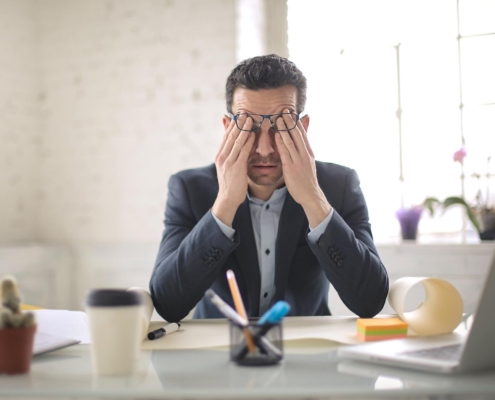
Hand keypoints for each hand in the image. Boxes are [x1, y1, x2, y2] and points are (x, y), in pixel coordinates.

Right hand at [212, 115, 254, 225]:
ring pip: (236, 141)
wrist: (228, 198)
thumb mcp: (228, 166)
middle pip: (230, 135)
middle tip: (245, 112)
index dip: (233, 124)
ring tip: (250, 118)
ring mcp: (228, 161)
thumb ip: (232, 154)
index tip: (239, 114)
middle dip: (238, 123)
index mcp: (220, 155)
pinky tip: (253, 134)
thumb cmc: (231, 183)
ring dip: (244, 128)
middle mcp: (222, 156)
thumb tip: (236, 143)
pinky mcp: (236, 167)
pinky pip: (243, 151)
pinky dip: (248, 141)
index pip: (226, 136)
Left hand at [274, 110, 331, 227]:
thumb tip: (301, 142)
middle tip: (284, 110)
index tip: (290, 112)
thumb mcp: (307, 161)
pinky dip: (281, 142)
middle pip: (297, 134)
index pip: (302, 133)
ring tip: (278, 118)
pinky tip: (276, 135)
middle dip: (290, 121)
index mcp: (309, 152)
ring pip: (291, 141)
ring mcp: (298, 161)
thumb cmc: (306, 178)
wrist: (310, 194)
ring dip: (284, 129)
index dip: (296, 122)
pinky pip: (285, 152)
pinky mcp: (291, 168)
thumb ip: (303, 149)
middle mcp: (305, 154)